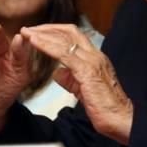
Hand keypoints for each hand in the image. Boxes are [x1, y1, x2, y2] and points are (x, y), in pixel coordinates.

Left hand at [21, 23, 133, 144]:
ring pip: (65, 39)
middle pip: (69, 32)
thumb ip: (70, 79)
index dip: (55, 32)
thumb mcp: (83, 90)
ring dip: (43, 34)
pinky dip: (47, 45)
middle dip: (48, 28)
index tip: (39, 34)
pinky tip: (34, 42)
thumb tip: (57, 72)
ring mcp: (91, 61)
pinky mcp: (86, 70)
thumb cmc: (105, 107)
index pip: (74, 36)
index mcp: (95, 58)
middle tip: (30, 29)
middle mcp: (94, 55)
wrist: (119, 118)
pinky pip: (63, 53)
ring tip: (27, 32)